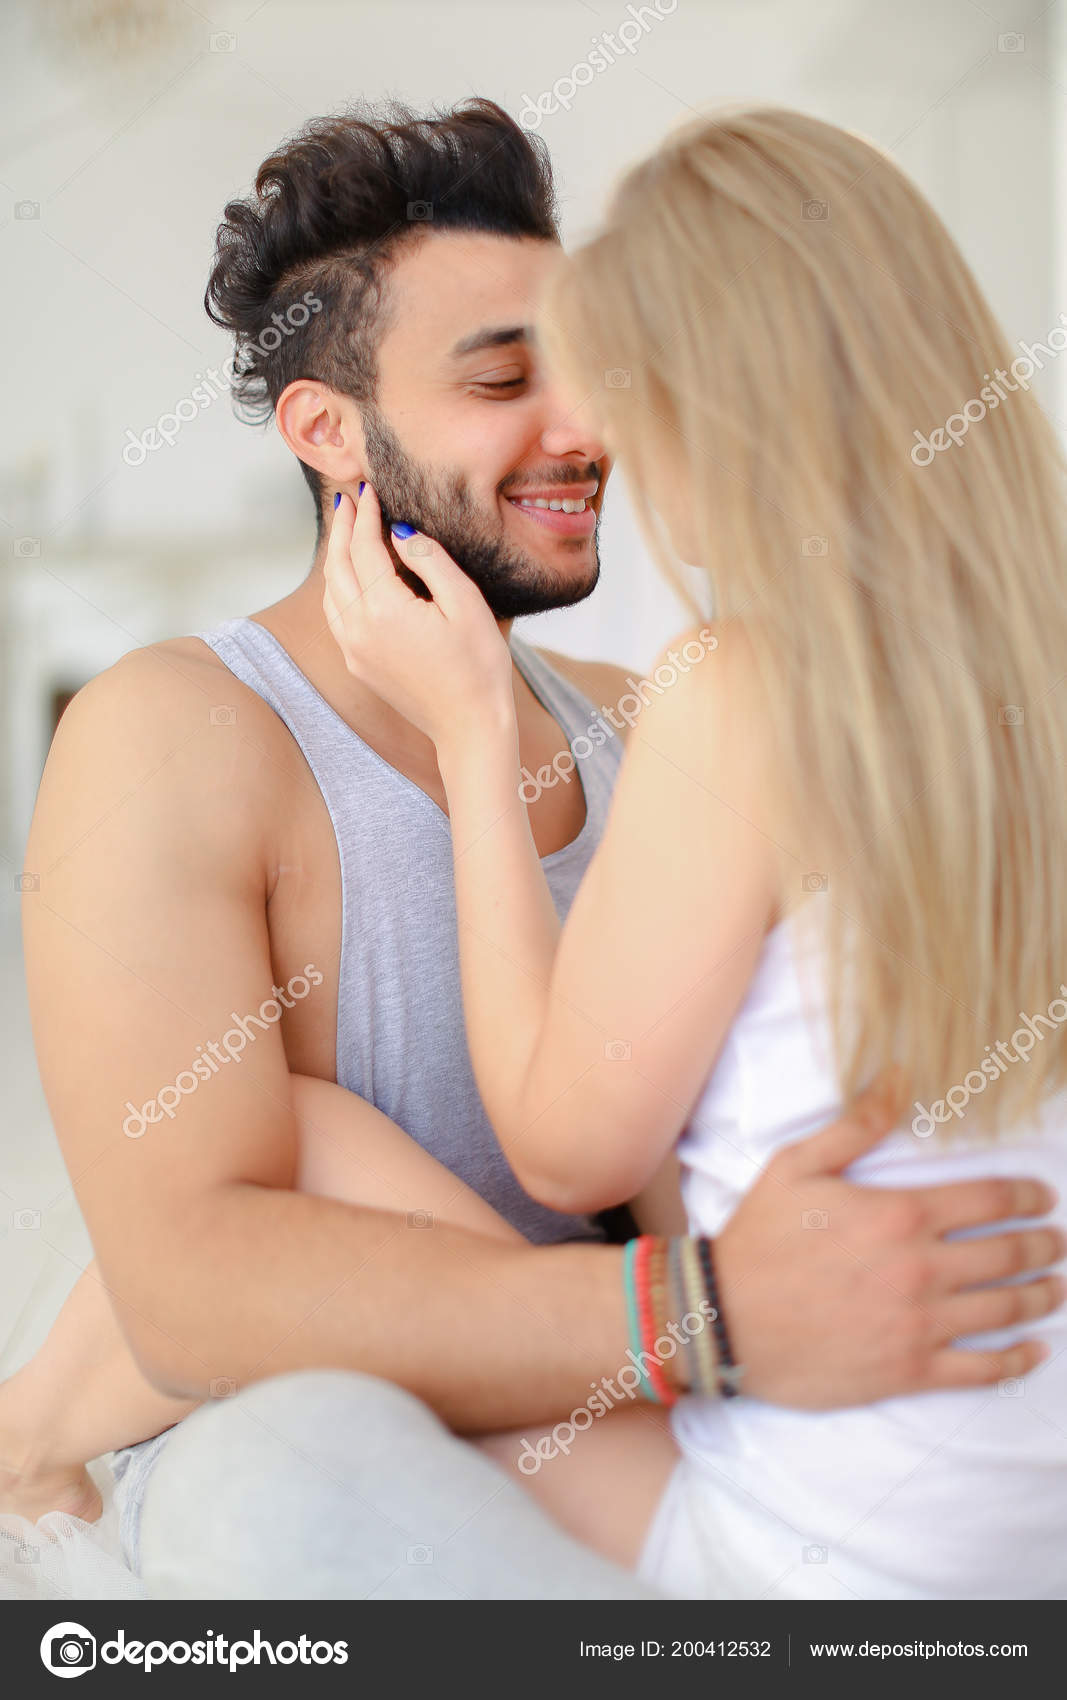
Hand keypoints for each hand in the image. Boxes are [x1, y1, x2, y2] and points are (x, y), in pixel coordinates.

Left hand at [322, 485, 513, 750]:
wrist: (468, 725)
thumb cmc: (478, 666)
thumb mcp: (465, 603)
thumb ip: (429, 560)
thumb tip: (400, 533)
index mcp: (385, 609)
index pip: (365, 547)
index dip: (367, 515)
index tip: (370, 490)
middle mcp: (359, 629)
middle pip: (338, 566)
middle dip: (343, 528)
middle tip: (348, 499)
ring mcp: (354, 650)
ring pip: (331, 592)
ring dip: (336, 557)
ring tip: (346, 530)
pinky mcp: (358, 665)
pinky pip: (337, 615)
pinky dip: (338, 587)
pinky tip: (350, 576)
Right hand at [714, 1071, 1064, 1407]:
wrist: (723, 1319)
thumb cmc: (759, 1239)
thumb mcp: (797, 1165)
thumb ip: (857, 1124)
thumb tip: (898, 1077)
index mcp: (899, 1214)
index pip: (989, 1200)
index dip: (1027, 1196)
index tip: (1042, 1197)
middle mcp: (920, 1269)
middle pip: (1009, 1254)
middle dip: (1043, 1245)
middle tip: (1055, 1242)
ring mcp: (918, 1325)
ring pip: (1005, 1309)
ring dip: (1041, 1296)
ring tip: (1054, 1287)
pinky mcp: (908, 1372)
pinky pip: (981, 1369)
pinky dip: (1016, 1360)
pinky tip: (1034, 1350)